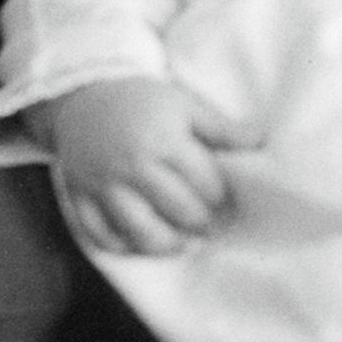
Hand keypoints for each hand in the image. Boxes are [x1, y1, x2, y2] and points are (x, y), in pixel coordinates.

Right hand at [27, 77, 263, 259]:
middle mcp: (133, 166)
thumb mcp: (185, 104)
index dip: (220, 197)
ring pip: (138, 231)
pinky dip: (120, 247)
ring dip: (166, 245)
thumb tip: (262, 140)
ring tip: (182, 243)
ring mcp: (103, 184)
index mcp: (164, 141)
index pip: (204, 183)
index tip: (225, 201)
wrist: (84, 94)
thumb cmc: (143, 101)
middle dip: (200, 223)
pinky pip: (99, 235)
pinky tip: (140, 244)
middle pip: (177, 210)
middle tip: (209, 226)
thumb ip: (222, 128)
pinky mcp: (79, 196)